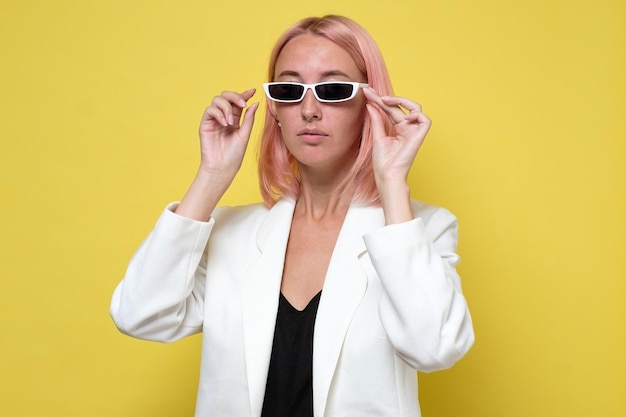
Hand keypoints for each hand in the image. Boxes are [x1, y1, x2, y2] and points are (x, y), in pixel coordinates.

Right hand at [175, 89, 258, 220]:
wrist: (223, 167)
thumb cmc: (234, 155)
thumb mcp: (244, 135)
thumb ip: (249, 119)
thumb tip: (255, 103)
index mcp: (235, 119)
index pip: (238, 102)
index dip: (244, 94)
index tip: (253, 90)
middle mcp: (224, 117)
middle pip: (226, 96)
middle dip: (235, 96)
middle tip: (242, 104)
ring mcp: (214, 120)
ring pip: (217, 100)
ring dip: (226, 107)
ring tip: (231, 122)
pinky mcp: (205, 124)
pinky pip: (210, 110)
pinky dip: (218, 113)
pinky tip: (224, 123)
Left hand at [364, 88, 430, 185]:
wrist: (387, 175)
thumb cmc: (383, 162)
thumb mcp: (377, 136)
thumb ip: (376, 119)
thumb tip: (371, 104)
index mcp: (398, 128)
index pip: (390, 109)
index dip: (379, 100)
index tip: (367, 92)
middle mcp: (407, 128)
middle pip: (400, 107)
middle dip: (386, 98)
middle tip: (372, 93)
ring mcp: (414, 132)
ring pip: (415, 108)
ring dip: (402, 101)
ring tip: (386, 100)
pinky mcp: (419, 137)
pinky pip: (425, 120)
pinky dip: (417, 115)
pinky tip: (404, 116)